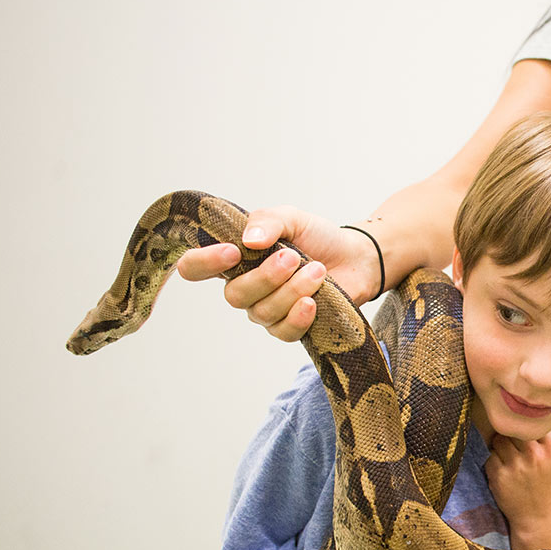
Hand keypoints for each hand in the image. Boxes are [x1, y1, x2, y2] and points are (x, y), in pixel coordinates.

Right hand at [175, 206, 382, 341]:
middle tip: (294, 257)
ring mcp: (266, 310)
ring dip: (292, 290)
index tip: (233, 251)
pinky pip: (283, 331)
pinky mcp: (290, 327)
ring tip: (318, 269)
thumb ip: (269, 221)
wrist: (355, 257)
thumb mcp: (292, 218)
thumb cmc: (318, 237)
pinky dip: (299, 316)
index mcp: (235, 259)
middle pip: (235, 295)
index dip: (203, 263)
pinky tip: (312, 301)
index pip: (195, 268)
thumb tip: (248, 240)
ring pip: (263, 312)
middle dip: (266, 276)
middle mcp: (245, 288)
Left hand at [485, 429, 550, 548]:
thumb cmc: (547, 481)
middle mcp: (535, 455)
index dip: (523, 421)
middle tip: (512, 442)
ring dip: (499, 446)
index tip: (521, 426)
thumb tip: (541, 405)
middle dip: (509, 433)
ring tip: (508, 458)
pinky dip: (493, 462)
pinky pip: (490, 456)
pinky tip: (504, 472)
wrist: (538, 516)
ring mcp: (516, 466)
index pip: (531, 419)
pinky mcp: (499, 476)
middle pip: (513, 427)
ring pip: (498, 439)